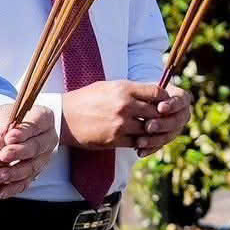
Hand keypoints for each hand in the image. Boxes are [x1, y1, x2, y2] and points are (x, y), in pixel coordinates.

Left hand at [0, 103, 58, 196]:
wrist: (7, 133)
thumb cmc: (5, 121)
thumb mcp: (3, 116)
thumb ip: (4, 125)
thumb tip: (2, 137)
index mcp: (44, 118)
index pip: (37, 124)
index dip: (24, 132)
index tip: (9, 137)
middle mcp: (48, 138)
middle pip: (37, 147)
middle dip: (19, 153)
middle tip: (3, 156)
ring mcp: (44, 157)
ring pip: (33, 167)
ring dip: (16, 173)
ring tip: (1, 176)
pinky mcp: (36, 172)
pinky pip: (27, 182)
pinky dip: (14, 187)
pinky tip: (2, 190)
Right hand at [61, 79, 188, 151]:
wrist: (64, 117)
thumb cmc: (87, 98)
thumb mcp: (109, 86)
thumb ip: (131, 89)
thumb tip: (152, 92)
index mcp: (124, 89)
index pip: (157, 93)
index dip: (164, 98)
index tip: (164, 103)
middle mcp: (125, 106)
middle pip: (157, 112)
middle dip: (162, 116)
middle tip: (165, 119)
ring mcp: (120, 124)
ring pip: (149, 129)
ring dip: (153, 131)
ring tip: (153, 131)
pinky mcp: (115, 139)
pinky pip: (137, 143)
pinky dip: (141, 142)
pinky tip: (141, 140)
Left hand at [132, 85, 190, 156]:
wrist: (140, 102)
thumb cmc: (145, 92)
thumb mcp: (148, 91)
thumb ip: (153, 96)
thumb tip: (157, 107)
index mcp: (182, 98)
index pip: (181, 101)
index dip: (172, 105)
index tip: (160, 107)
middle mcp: (182, 114)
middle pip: (176, 121)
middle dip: (162, 124)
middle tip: (149, 126)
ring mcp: (176, 128)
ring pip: (169, 136)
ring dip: (154, 139)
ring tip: (140, 142)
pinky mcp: (166, 138)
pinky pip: (160, 146)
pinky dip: (150, 149)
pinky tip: (140, 152)